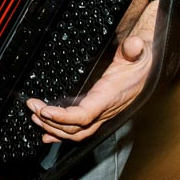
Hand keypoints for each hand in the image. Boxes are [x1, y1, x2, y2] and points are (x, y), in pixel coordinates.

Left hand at [29, 0, 159, 142]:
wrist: (147, 70)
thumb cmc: (140, 62)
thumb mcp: (138, 51)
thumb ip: (134, 48)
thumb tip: (135, 44)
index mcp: (109, 96)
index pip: (85, 115)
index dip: (64, 117)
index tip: (45, 111)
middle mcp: (104, 111)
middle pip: (75, 128)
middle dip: (51, 122)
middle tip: (33, 107)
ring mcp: (100, 115)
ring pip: (75, 132)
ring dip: (52, 128)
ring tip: (34, 116)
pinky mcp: (96, 114)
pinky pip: (78, 130)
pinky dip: (60, 134)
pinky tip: (46, 135)